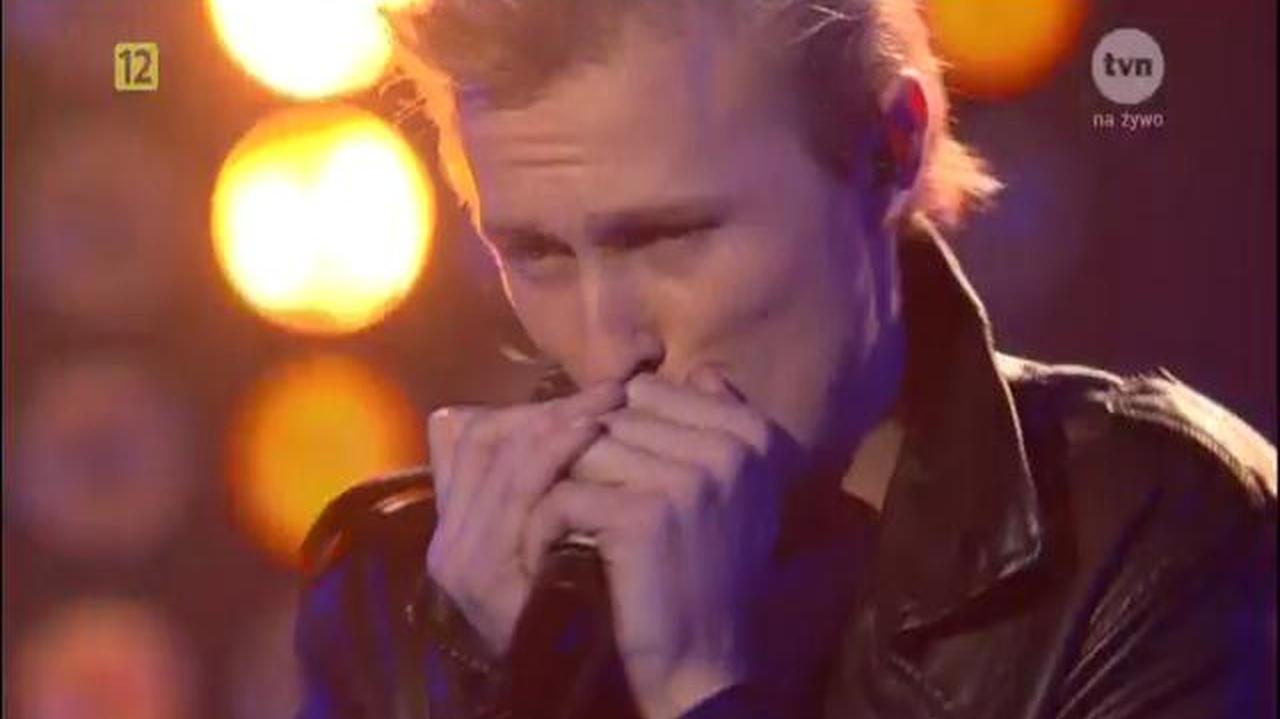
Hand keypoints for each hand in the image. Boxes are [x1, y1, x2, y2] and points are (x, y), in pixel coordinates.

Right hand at [426, 380, 624, 653]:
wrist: (611, 685)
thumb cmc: (605, 605)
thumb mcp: (573, 537)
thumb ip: (560, 486)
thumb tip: (591, 412)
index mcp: (464, 528)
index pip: (479, 441)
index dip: (538, 410)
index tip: (598, 394)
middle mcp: (450, 542)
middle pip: (486, 442)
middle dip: (553, 409)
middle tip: (613, 389)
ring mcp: (461, 559)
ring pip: (498, 461)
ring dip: (556, 423)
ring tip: (609, 404)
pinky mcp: (481, 577)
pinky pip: (513, 497)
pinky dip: (552, 458)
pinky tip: (593, 437)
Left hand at [523, 368, 795, 718]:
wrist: (702, 665)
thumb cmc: (706, 577)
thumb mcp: (730, 495)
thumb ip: (717, 430)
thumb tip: (701, 371)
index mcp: (753, 434)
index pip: (648, 391)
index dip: (610, 427)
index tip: (598, 472)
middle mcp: (731, 447)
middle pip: (613, 416)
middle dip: (577, 457)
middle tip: (558, 498)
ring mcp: (692, 478)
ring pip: (583, 449)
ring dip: (555, 486)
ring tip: (547, 523)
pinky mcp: (647, 516)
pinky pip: (565, 495)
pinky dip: (542, 527)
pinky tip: (544, 553)